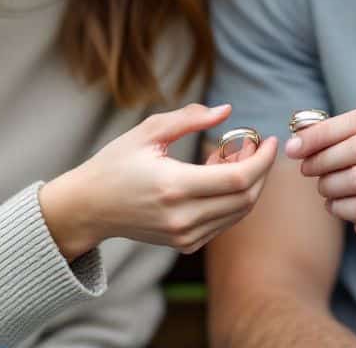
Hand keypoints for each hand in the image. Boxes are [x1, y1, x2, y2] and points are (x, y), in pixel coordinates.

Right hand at [41, 103, 276, 257]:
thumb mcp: (148, 132)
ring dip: (247, 184)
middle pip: (246, 198)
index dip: (261, 159)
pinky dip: (232, 199)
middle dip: (259, 169)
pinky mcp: (184, 244)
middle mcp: (182, 217)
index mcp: (174, 186)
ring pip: (239, 212)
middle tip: (252, 144)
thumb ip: (189, 118)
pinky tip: (215, 176)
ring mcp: (184, 235)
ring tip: (230, 157)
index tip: (266, 139)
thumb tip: (227, 111)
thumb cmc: (115, 163)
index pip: (239, 180)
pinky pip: (224, 222)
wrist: (89, 207)